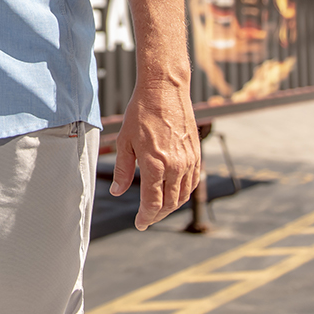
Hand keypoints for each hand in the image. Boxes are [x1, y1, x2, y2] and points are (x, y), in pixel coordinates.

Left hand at [109, 80, 200, 229]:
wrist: (164, 90)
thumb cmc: (140, 113)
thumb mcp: (125, 141)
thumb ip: (123, 170)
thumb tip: (117, 192)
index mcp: (155, 165)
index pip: (153, 204)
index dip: (146, 217)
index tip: (139, 223)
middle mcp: (175, 166)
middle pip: (170, 204)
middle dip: (157, 215)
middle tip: (146, 218)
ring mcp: (189, 161)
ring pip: (183, 195)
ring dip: (171, 206)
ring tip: (158, 208)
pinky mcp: (196, 154)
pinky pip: (193, 181)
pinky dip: (184, 192)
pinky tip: (174, 192)